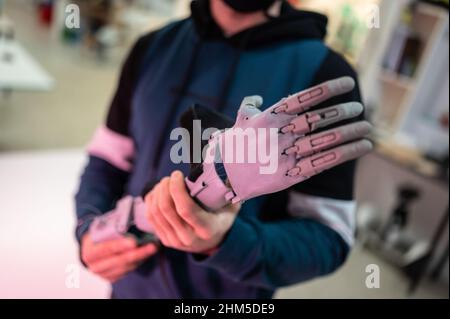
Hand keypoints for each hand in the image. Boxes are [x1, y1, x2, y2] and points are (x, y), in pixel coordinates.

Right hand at [81, 234, 157, 282]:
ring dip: (141, 258)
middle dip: (137, 253)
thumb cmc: (99, 236)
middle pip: (119, 260)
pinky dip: (138, 262)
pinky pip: (127, 271)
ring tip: (152, 248)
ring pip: (126, 267)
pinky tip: (145, 254)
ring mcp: (103, 274)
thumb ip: (113, 229)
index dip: (120, 245)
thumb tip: (131, 223)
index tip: (133, 242)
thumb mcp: (101, 230)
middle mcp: (94, 266)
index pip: (106, 248)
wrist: (92, 248)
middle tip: (151, 246)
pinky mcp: (111, 278)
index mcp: (89, 252)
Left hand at [145, 170, 239, 253]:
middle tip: (170, 177)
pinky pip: (151, 218)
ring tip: (164, 183)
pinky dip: (151, 201)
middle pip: (166, 209)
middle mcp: (189, 238)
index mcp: (206, 230)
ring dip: (157, 193)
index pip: (185, 209)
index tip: (177, 175)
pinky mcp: (165, 240)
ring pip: (156, 212)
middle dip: (164, 188)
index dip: (177, 189)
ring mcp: (175, 241)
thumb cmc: (222, 218)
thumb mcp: (231, 207)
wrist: (215, 242)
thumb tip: (227, 171)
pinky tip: (157, 192)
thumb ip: (229, 191)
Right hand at [185, 77, 372, 210]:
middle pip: (318, 119)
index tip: (348, 83)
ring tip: (367, 128)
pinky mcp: (291, 174)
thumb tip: (257, 98)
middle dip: (343, 112)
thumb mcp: (239, 121)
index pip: (304, 98)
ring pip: (325, 141)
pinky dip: (345, 154)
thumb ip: (250, 106)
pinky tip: (361, 147)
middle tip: (359, 109)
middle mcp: (280, 134)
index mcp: (270, 117)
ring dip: (350, 133)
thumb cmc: (233, 146)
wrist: (222, 176)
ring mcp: (286, 155)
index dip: (328, 89)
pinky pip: (324, 162)